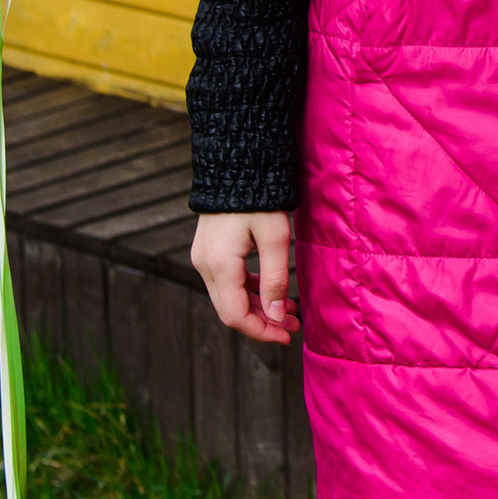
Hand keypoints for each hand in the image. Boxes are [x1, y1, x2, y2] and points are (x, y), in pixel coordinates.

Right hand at [192, 210, 296, 345]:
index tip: (287, 335)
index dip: (262, 332)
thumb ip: (275, 279)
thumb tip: (277, 317)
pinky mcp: (209, 250)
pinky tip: (272, 291)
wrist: (237, 163)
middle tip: (294, 324)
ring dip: (258, 307)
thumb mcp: (275, 237)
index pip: (235, 316)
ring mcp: (203, 257)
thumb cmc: (261, 198)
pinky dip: (249, 290)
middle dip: (263, 322)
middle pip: (230, 310)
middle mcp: (205, 265)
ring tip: (290, 310)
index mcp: (220, 265)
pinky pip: (227, 281)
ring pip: (228, 297)